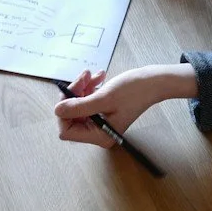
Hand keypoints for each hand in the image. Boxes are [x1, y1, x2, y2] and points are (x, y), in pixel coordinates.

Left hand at [55, 64, 192, 147]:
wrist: (153, 82)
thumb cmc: (134, 91)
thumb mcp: (104, 98)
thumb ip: (79, 107)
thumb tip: (57, 110)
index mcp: (99, 136)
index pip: (66, 131)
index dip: (64, 112)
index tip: (69, 92)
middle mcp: (98, 132)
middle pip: (71, 116)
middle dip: (73, 95)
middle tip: (83, 77)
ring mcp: (100, 122)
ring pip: (77, 105)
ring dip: (81, 88)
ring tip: (93, 74)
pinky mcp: (103, 111)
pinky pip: (86, 100)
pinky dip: (89, 88)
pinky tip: (99, 76)